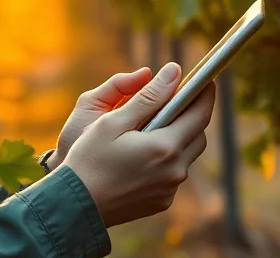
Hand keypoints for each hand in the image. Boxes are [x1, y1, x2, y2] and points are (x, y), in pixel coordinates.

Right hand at [62, 62, 216, 227]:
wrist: (75, 207)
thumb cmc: (88, 159)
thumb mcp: (114, 121)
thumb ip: (148, 96)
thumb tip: (174, 71)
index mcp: (165, 147)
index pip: (200, 114)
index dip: (204, 93)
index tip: (205, 79)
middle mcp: (175, 171)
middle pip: (197, 135)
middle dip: (192, 115)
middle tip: (176, 99)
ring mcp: (169, 189)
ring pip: (187, 155)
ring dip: (179, 136)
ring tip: (156, 124)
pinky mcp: (162, 202)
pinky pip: (174, 173)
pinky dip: (167, 158)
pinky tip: (144, 152)